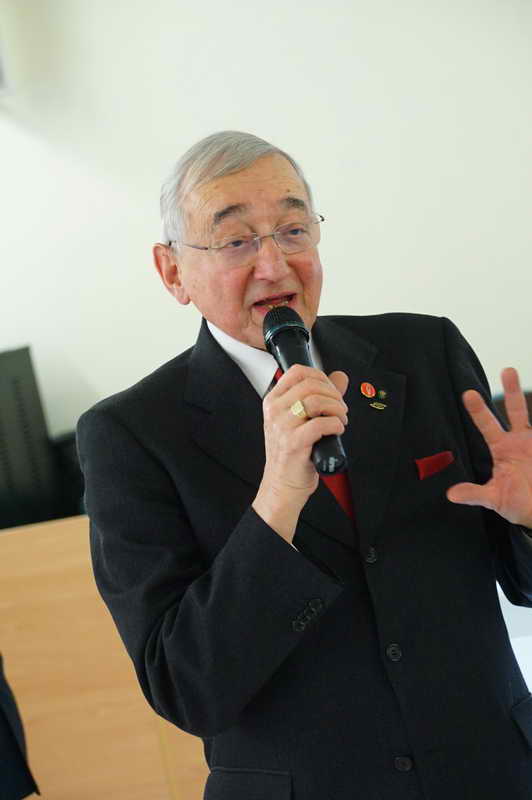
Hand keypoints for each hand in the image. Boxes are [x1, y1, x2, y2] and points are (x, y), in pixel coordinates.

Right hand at [252, 366, 348, 541]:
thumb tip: (340, 377)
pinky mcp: (294, 443)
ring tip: (341, 419)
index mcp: (273, 401)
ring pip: (316, 401)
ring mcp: (282, 427)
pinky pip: (321, 424)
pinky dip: (335, 424)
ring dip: (337, 408)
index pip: (297, 372)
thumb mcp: (301, 420)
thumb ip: (321, 396)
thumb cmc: (292, 454)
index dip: (321, 376)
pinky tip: (337, 430)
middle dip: (333, 394)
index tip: (331, 389)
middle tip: (340, 407)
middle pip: (310, 385)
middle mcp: (274, 411)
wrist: (282, 485)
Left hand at [447, 367, 531, 527]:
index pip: (487, 426)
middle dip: (512, 390)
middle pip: (516, 411)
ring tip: (517, 374)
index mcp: (503, 449)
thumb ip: (475, 494)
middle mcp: (520, 441)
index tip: (468, 394)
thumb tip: (450, 494)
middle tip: (507, 369)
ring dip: (527, 398)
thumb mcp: (494, 499)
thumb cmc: (517, 503)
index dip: (478, 411)